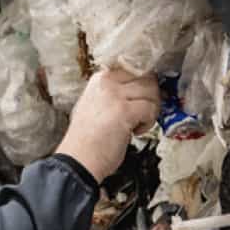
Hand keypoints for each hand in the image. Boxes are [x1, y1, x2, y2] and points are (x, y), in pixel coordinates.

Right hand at [55, 69, 160, 183]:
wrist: (78, 159)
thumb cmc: (86, 139)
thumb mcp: (95, 105)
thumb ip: (114, 94)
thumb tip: (139, 90)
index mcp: (99, 79)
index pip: (133, 69)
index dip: (144, 85)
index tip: (142, 99)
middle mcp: (106, 82)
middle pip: (146, 78)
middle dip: (151, 97)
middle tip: (143, 114)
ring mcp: (114, 95)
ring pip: (151, 92)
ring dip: (151, 110)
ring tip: (137, 124)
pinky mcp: (124, 111)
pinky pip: (150, 108)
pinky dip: (149, 122)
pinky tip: (135, 132)